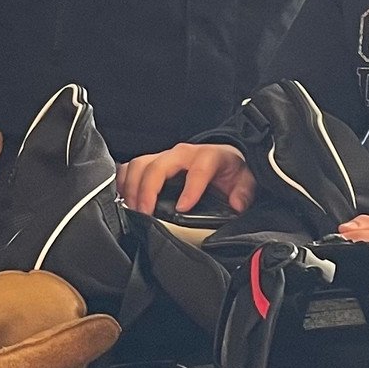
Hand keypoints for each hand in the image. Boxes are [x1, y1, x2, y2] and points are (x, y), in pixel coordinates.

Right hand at [117, 143, 253, 214]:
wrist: (222, 158)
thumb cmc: (229, 170)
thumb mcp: (245, 179)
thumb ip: (244, 191)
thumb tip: (236, 203)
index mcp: (208, 156)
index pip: (198, 169)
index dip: (190, 189)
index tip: (182, 208)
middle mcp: (183, 154)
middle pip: (158, 165)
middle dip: (148, 190)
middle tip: (145, 213)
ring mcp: (165, 157)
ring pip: (140, 164)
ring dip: (132, 187)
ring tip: (133, 210)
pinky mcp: (153, 163)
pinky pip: (130, 167)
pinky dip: (123, 182)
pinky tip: (124, 198)